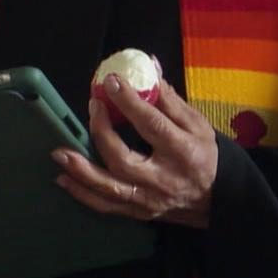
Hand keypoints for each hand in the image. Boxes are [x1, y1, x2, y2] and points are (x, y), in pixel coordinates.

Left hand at [54, 76, 217, 228]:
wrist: (218, 199)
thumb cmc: (207, 155)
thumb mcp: (197, 124)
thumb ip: (169, 98)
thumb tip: (149, 66)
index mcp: (182, 151)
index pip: (151, 124)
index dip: (130, 102)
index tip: (112, 82)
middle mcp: (163, 178)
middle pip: (124, 159)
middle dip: (102, 132)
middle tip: (92, 107)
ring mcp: (149, 199)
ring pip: (110, 188)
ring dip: (82, 171)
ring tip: (59, 153)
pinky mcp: (139, 211)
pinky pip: (107, 206)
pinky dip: (83, 194)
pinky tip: (64, 179)